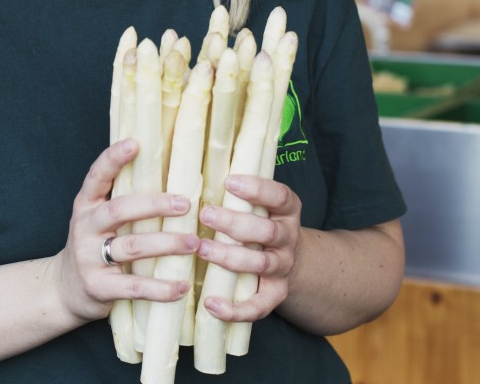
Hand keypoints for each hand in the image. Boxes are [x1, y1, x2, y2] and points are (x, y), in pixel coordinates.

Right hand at [50, 138, 200, 322]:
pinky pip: (133, 286)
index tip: (135, 143)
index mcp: (86, 205)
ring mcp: (89, 258)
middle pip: (120, 210)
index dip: (113, 158)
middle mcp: (85, 227)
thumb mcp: (97, 219)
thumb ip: (122, 200)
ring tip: (194, 243)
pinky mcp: (98, 287)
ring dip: (167, 244)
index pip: (97, 176)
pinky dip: (160, 288)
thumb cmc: (93, 246)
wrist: (63, 290)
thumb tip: (170, 173)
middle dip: (155, 205)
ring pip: (132, 246)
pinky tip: (181, 287)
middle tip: (186, 204)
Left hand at [195, 174, 301, 321]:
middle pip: (267, 232)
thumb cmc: (260, 222)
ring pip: (261, 264)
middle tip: (205, 215)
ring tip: (201, 249)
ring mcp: (283, 266)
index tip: (229, 181)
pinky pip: (259, 306)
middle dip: (235, 224)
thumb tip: (190, 170)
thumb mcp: (259, 203)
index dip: (257, 189)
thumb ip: (237, 191)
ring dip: (230, 257)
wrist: (289, 258)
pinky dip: (236, 309)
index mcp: (287, 210)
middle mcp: (288, 238)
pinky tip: (211, 303)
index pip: (279, 196)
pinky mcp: (275, 293)